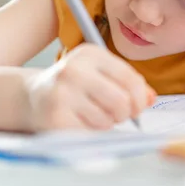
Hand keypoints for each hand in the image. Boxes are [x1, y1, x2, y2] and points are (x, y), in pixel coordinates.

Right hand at [26, 44, 155, 130]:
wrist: (33, 95)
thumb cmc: (74, 86)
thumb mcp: (100, 75)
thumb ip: (128, 84)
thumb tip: (151, 98)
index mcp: (91, 54)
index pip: (130, 78)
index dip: (140, 98)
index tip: (138, 107)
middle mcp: (74, 70)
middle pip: (121, 101)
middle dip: (125, 114)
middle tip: (117, 115)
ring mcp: (62, 93)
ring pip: (107, 119)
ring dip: (106, 123)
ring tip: (94, 115)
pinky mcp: (55, 116)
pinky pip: (90, 132)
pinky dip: (91, 132)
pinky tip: (80, 122)